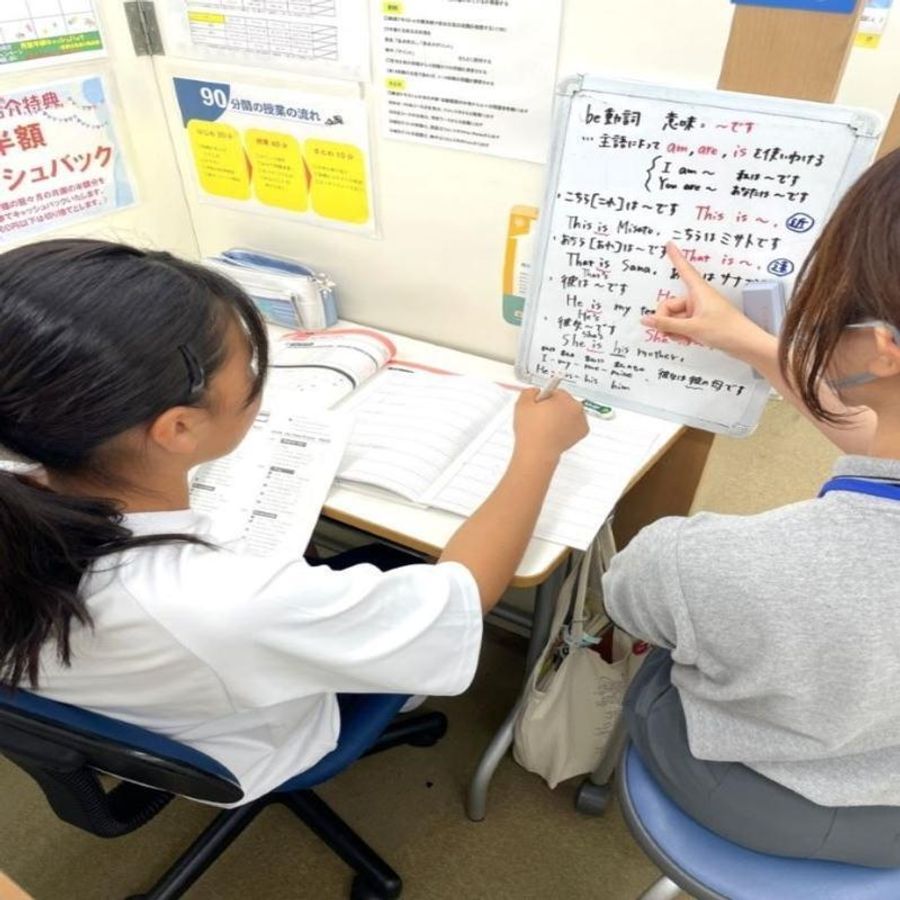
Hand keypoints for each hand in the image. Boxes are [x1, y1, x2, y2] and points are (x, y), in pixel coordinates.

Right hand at [513, 387, 587, 462]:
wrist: (538, 453)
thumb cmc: (531, 431)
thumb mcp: (522, 403)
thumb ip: (530, 391)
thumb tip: (536, 391)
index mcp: (564, 398)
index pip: (555, 391)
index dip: (545, 399)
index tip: (539, 406)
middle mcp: (577, 408)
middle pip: (564, 402)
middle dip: (555, 407)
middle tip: (542, 417)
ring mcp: (582, 421)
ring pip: (570, 413)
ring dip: (562, 416)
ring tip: (548, 426)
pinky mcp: (582, 433)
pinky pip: (574, 425)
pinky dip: (567, 427)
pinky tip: (555, 432)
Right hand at [641, 243, 763, 355]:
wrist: (745, 344)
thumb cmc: (726, 330)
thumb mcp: (692, 328)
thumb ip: (666, 325)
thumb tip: (646, 320)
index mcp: (698, 291)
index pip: (684, 270)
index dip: (675, 257)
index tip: (669, 244)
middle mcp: (698, 298)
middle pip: (669, 305)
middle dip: (666, 321)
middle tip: (669, 333)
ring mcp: (699, 311)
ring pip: (674, 318)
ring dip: (674, 329)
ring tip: (684, 338)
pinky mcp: (701, 321)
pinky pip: (682, 324)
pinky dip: (681, 333)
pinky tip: (688, 340)